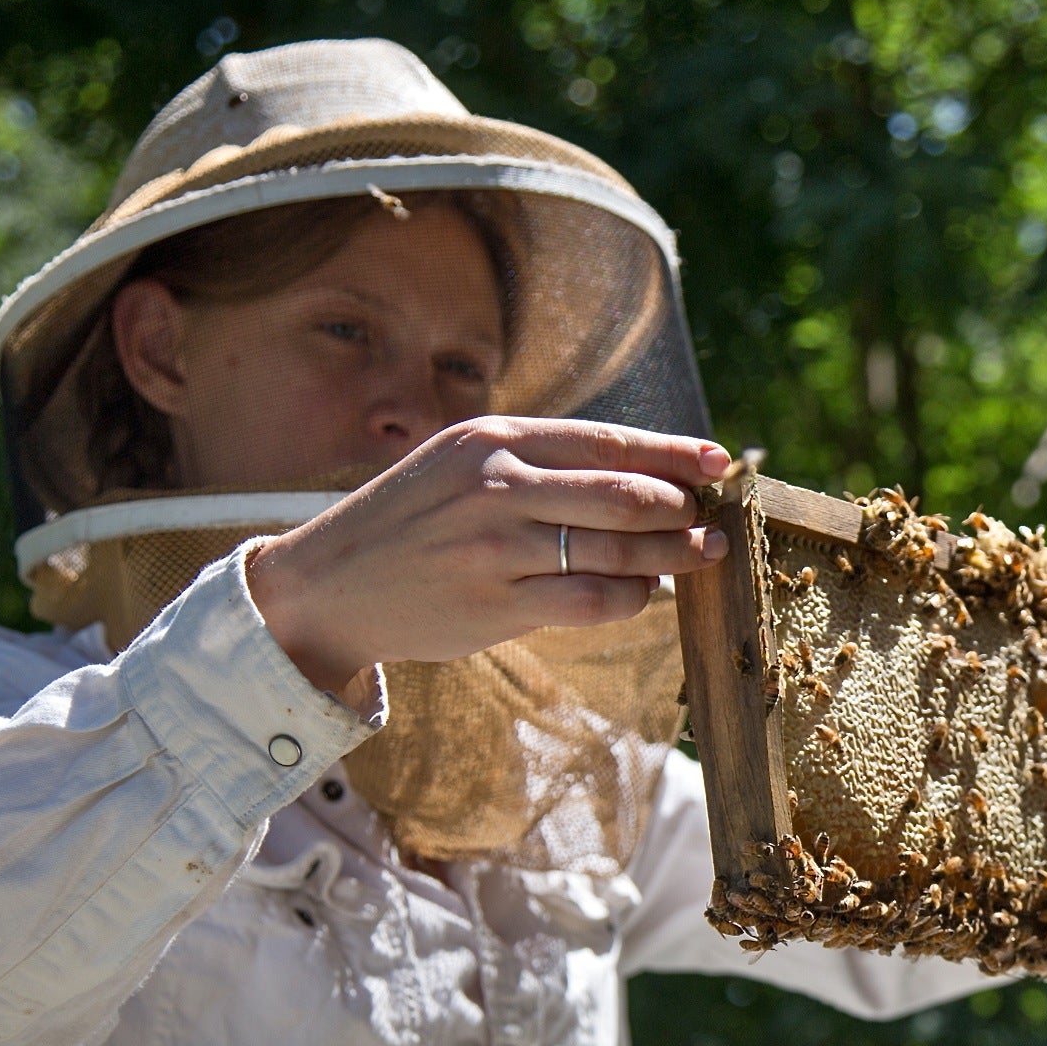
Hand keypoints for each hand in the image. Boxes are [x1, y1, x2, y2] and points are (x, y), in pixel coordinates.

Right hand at [248, 418, 730, 693]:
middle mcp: (497, 486)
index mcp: (494, 440)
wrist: (328, 586)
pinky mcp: (495, 605)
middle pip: (626, 494)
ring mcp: (496, 548)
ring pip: (617, 549)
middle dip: (683, 509)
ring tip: (700, 555)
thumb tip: (641, 471)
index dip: (674, 454)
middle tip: (711, 522)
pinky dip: (631, 596)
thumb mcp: (461, 465)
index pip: (609, 442)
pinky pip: (591, 601)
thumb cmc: (411, 522)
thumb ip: (538, 463)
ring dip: (673, 555)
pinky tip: (643, 592)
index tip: (719, 464)